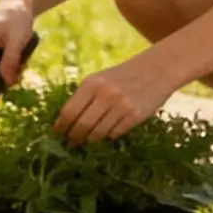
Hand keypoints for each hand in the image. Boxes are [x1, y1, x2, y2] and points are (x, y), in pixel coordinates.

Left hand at [53, 58, 175, 144]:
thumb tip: (65, 121)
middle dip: (74, 136)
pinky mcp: (136, 116)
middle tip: (70, 142)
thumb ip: (84, 97)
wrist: (156, 70)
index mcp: (92, 83)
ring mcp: (122, 106)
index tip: (56, 133)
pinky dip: (108, 135)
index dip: (61, 126)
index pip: (69, 111)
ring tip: (86, 139)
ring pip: (98, 133)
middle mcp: (106, 94)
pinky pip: (115, 134)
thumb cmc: (122, 76)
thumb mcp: (100, 79)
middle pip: (82, 125)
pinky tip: (107, 131)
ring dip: (90, 139)